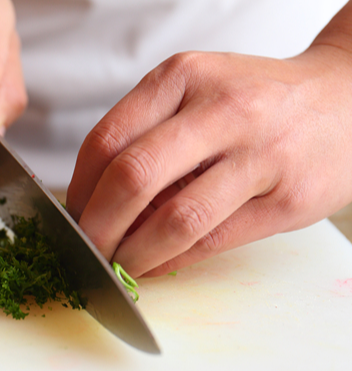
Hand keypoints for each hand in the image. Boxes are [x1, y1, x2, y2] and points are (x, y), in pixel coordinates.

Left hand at [67, 30, 351, 277]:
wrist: (347, 99)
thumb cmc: (255, 102)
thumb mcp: (197, 93)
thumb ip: (148, 136)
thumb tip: (92, 202)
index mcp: (184, 78)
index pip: (107, 140)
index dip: (78, 189)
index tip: (71, 216)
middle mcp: (221, 110)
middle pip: (132, 177)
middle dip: (96, 227)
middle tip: (84, 250)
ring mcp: (259, 155)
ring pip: (174, 218)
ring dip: (132, 254)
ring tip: (116, 266)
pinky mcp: (286, 199)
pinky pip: (211, 241)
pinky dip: (171, 262)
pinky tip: (154, 267)